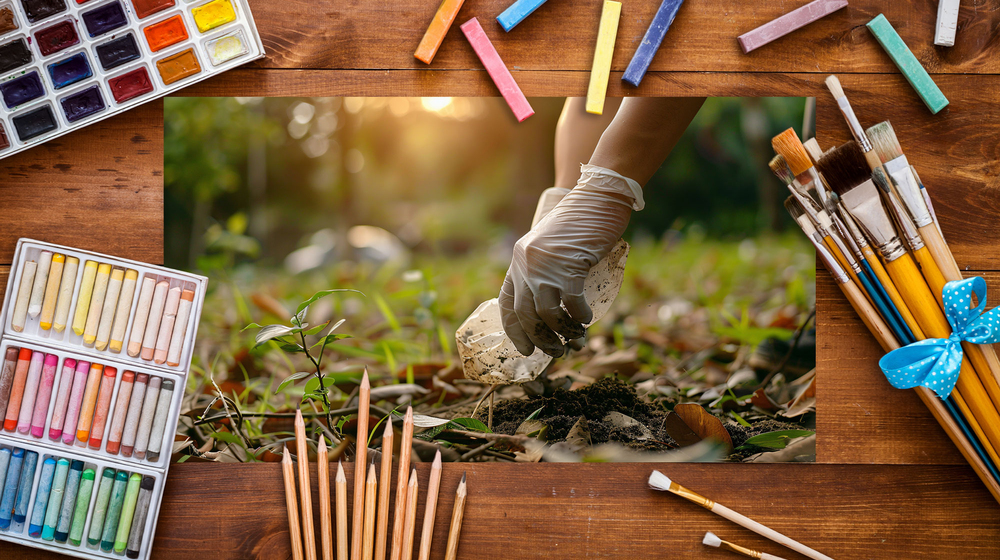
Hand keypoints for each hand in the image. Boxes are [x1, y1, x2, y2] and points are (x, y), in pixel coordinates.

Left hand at [500, 165, 642, 356]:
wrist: (597, 196)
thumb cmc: (580, 223)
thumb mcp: (552, 247)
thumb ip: (545, 270)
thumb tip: (551, 308)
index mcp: (518, 261)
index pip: (506, 304)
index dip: (515, 331)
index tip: (526, 349)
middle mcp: (526, 264)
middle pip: (525, 315)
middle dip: (540, 340)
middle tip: (557, 353)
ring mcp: (545, 265)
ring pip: (546, 314)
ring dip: (561, 334)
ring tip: (575, 342)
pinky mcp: (569, 264)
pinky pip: (570, 303)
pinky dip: (578, 317)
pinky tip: (586, 321)